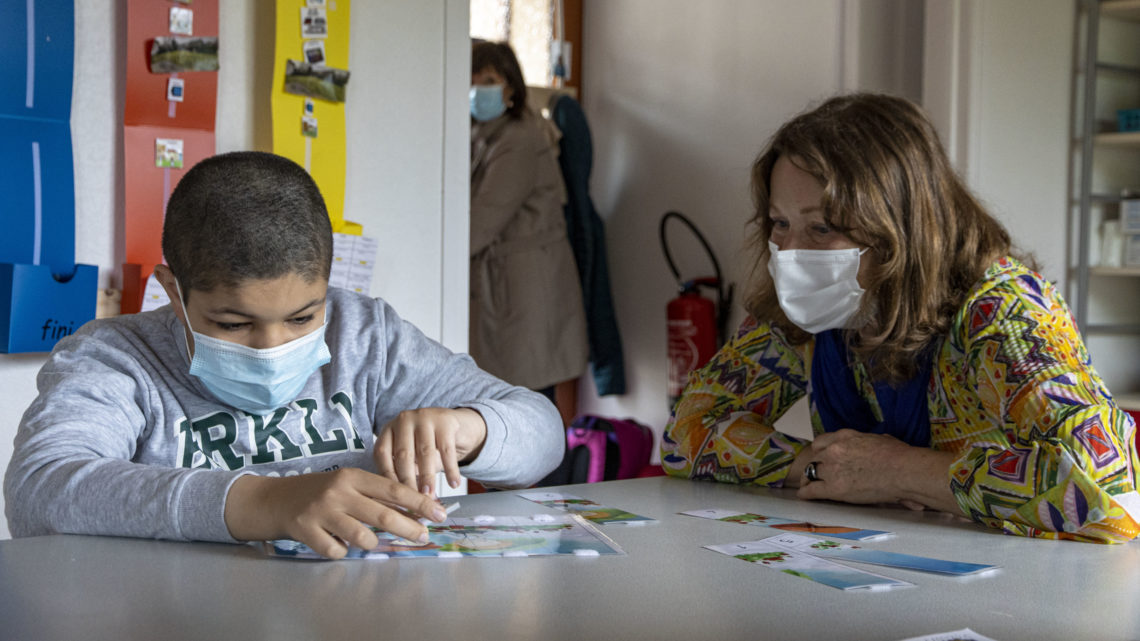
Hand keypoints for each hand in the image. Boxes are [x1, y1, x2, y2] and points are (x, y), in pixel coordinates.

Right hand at [224, 469, 448, 558]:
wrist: (272, 499)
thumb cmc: (318, 493)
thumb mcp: (346, 485)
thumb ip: (374, 496)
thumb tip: (413, 512)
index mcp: (352, 477)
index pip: (394, 489)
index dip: (419, 502)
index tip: (440, 513)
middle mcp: (339, 492)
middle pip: (383, 515)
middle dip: (409, 528)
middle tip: (425, 537)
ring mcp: (321, 512)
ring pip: (362, 537)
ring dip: (372, 544)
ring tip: (369, 541)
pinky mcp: (306, 531)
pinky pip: (336, 551)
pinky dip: (341, 552)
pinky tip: (335, 543)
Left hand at [374, 407, 487, 495]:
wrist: (455, 425)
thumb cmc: (427, 445)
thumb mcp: (410, 455)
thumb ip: (403, 473)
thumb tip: (400, 504)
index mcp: (389, 429)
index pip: (382, 454)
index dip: (387, 477)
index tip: (393, 498)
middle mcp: (404, 420)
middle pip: (403, 454)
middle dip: (408, 482)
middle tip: (413, 502)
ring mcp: (424, 417)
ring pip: (425, 452)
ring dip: (427, 477)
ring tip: (430, 496)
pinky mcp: (445, 420)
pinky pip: (447, 449)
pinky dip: (451, 469)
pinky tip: (454, 483)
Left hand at [796, 429, 963, 514]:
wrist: (904, 471)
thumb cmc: (899, 456)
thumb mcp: (878, 439)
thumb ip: (867, 442)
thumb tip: (875, 444)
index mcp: (845, 436)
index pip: (821, 442)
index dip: (820, 451)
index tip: (820, 457)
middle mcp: (834, 450)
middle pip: (815, 458)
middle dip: (815, 466)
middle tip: (814, 474)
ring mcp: (832, 468)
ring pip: (810, 473)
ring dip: (809, 479)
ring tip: (807, 485)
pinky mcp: (834, 487)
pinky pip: (812, 490)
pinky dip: (806, 493)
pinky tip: (804, 496)